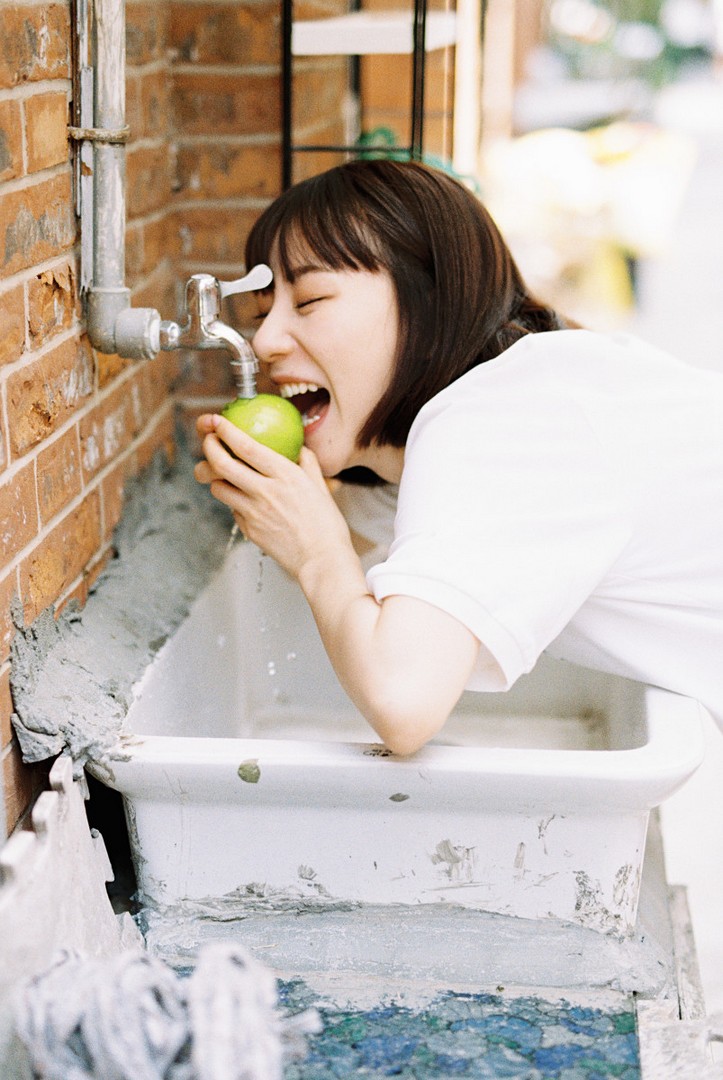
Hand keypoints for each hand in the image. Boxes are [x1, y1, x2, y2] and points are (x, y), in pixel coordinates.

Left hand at [194, 414, 352, 578]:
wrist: (322, 562)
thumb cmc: (327, 526)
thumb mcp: (320, 488)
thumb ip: (307, 464)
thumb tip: (300, 448)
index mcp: (286, 476)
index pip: (247, 446)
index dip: (227, 431)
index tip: (218, 421)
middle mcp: (265, 491)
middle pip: (222, 464)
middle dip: (210, 447)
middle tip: (209, 441)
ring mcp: (254, 512)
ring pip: (219, 488)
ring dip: (216, 477)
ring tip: (223, 473)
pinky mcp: (249, 530)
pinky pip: (233, 510)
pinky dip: (234, 502)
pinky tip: (245, 501)